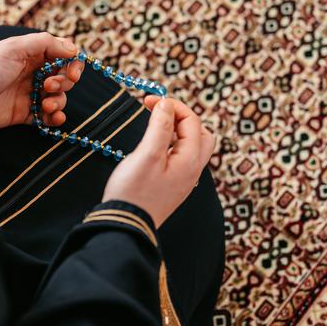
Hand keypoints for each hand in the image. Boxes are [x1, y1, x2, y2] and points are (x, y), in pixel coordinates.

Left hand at [0, 32, 84, 130]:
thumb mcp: (15, 48)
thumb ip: (46, 43)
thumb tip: (73, 49)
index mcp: (32, 54)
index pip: (63, 56)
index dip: (73, 64)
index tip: (72, 73)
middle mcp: (33, 73)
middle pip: (64, 78)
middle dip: (63, 83)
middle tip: (48, 86)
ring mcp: (29, 94)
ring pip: (58, 98)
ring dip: (59, 102)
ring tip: (46, 105)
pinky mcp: (24, 114)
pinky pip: (47, 117)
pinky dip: (55, 118)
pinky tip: (52, 118)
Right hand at [102, 96, 214, 227]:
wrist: (125, 226)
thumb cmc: (134, 191)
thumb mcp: (147, 154)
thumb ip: (160, 126)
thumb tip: (166, 105)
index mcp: (191, 160)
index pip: (192, 121)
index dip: (172, 105)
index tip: (148, 101)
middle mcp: (193, 170)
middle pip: (200, 133)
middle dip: (181, 117)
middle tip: (157, 111)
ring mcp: (184, 179)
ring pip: (191, 146)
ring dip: (177, 130)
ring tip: (155, 125)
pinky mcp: (173, 185)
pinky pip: (181, 158)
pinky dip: (172, 144)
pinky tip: (154, 146)